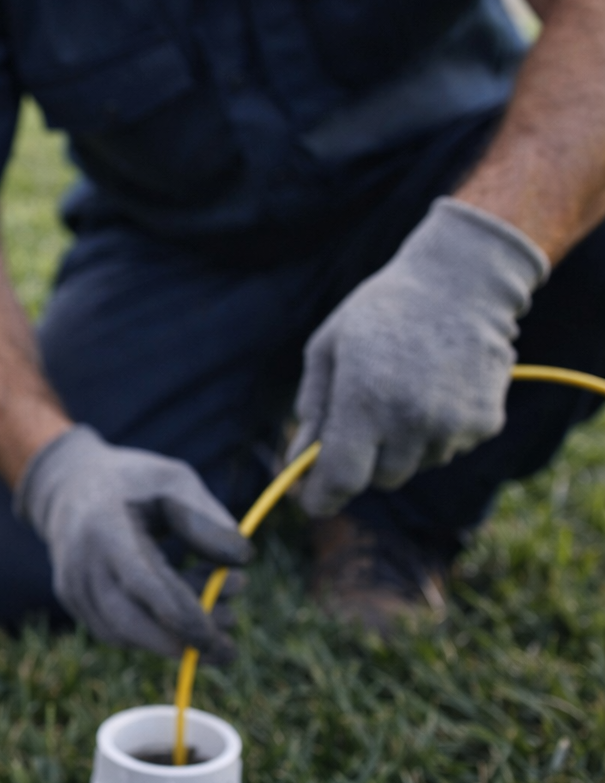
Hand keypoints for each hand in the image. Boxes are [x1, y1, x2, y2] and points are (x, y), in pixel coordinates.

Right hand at [14, 426, 250, 662]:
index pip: (143, 583)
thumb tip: (242, 562)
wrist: (70, 483)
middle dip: (180, 643)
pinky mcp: (73, 600)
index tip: (218, 637)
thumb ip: (207, 520)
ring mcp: (72, 584)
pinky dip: (152, 631)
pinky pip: (115, 631)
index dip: (181, 615)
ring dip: (172, 635)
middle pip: (127, 622)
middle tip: (227, 647)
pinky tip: (182, 608)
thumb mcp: (175, 482)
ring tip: (217, 608)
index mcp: (107, 527)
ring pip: (123, 633)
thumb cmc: (133, 482)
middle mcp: (82, 561)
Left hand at [292, 198, 549, 517]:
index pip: (341, 479)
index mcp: (365, 400)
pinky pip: (448, 448)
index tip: (310, 501)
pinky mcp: (485, 423)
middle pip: (379, 479)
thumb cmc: (382, 312)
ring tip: (403, 391)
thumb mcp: (328, 349)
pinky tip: (436, 389)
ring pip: (415, 465)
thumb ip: (312, 410)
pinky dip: (437, 432)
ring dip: (402, 445)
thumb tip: (296, 463)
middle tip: (362, 422)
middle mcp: (411, 419)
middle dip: (364, 462)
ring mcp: (453, 424)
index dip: (321, 498)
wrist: (462, 281)